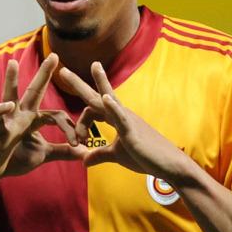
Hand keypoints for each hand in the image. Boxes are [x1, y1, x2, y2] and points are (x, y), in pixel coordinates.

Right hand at [0, 54, 85, 188]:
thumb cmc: (15, 159)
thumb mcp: (43, 155)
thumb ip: (62, 151)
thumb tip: (83, 151)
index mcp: (33, 120)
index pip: (56, 116)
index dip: (69, 128)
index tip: (78, 143)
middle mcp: (21, 116)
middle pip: (34, 92)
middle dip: (43, 74)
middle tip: (54, 56)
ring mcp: (8, 123)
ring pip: (9, 97)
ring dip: (10, 81)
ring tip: (12, 63)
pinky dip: (0, 112)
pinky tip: (7, 105)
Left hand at [58, 62, 189, 182]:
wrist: (168, 165)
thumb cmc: (145, 158)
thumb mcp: (117, 156)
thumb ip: (100, 155)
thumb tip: (83, 160)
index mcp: (117, 119)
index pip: (93, 111)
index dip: (81, 124)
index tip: (78, 141)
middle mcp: (121, 114)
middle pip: (97, 96)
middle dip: (80, 84)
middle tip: (63, 70)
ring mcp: (127, 120)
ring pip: (109, 100)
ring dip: (99, 83)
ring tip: (93, 66)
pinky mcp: (133, 131)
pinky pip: (121, 117)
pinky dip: (113, 107)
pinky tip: (105, 98)